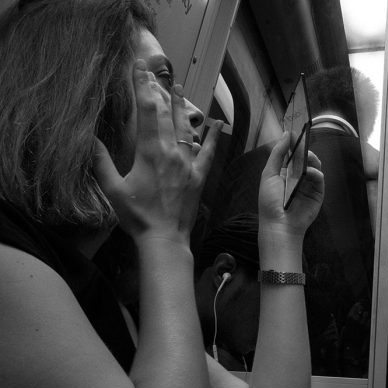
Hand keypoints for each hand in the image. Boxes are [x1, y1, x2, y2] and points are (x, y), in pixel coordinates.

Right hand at [93, 59, 221, 242]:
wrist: (165, 239)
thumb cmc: (137, 216)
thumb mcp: (113, 189)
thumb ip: (101, 162)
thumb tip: (88, 139)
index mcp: (150, 152)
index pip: (146, 111)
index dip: (142, 87)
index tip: (140, 69)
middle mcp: (172, 152)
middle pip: (166, 115)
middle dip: (159, 92)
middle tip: (156, 74)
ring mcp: (188, 163)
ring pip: (186, 129)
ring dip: (182, 107)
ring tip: (179, 89)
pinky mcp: (199, 176)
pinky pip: (209, 152)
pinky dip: (213, 137)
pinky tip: (218, 123)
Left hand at [257, 132, 323, 238]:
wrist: (279, 225)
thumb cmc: (270, 202)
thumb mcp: (269, 174)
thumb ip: (278, 154)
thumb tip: (286, 134)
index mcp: (284, 173)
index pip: (292, 154)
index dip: (294, 143)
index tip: (296, 132)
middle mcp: (297, 178)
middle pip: (305, 159)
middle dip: (304, 149)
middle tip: (304, 142)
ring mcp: (308, 186)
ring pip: (314, 167)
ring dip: (312, 159)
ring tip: (308, 157)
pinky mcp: (318, 194)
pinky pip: (319, 180)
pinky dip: (316, 174)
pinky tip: (310, 173)